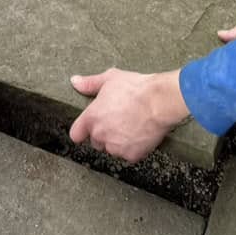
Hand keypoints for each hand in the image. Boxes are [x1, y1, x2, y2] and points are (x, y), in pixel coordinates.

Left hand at [68, 68, 187, 160]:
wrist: (160, 101)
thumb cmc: (136, 88)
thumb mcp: (110, 78)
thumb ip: (90, 83)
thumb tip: (75, 81)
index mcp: (92, 118)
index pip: (76, 134)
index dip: (83, 131)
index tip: (89, 128)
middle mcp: (101, 135)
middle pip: (96, 142)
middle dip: (104, 134)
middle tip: (118, 120)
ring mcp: (116, 148)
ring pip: (112, 149)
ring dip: (118, 142)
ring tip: (131, 125)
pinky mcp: (131, 155)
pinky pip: (128, 154)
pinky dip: (134, 148)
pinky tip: (140, 133)